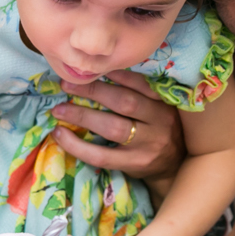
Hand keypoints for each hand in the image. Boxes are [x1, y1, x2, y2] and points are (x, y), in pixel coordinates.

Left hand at [49, 70, 183, 180]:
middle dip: (93, 91)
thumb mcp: (160, 108)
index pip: (141, 84)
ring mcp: (147, 146)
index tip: (92, 68)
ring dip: (82, 116)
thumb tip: (101, 72)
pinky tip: (60, 135)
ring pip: (112, 128)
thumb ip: (141, 93)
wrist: (175, 167)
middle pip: (125, 103)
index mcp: (165, 103)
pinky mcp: (133, 164)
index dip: (117, 74)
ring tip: (59, 110)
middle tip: (67, 85)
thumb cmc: (159, 130)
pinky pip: (101, 155)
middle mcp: (161, 123)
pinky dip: (77, 145)